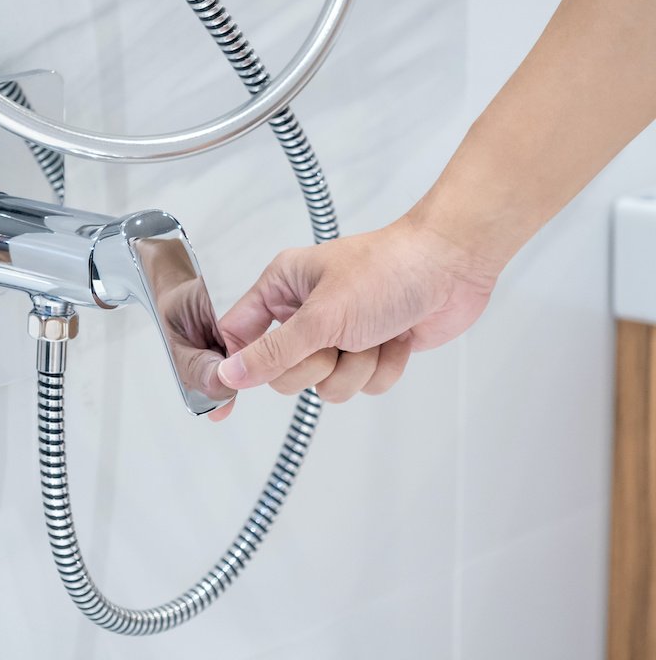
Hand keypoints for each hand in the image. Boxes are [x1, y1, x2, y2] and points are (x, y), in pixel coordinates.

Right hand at [211, 214, 497, 418]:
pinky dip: (383, 369)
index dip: (231, 368)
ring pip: (326, 386)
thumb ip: (274, 352)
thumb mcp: (322, 316)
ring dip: (357, 368)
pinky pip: (363, 386)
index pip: (238, 334)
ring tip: (375, 335)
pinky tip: (396, 339)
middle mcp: (306, 313)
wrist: (452, 268)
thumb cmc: (388, 270)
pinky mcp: (370, 351)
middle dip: (319, 365)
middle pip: (284, 373)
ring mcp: (339, 335)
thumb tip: (232, 375)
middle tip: (338, 340)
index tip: (221, 405)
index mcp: (283, 288)